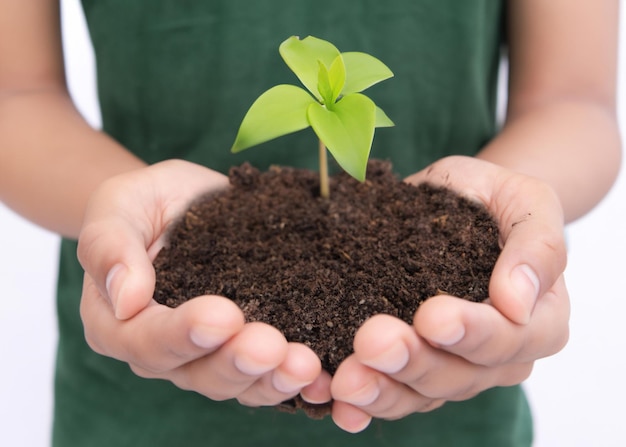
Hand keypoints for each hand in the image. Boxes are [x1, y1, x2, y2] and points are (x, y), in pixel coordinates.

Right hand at [77, 160, 328, 406]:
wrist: (181, 203)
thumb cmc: (143, 204)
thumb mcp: (118, 207)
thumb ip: (109, 246)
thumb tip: (125, 297)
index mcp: (120, 324)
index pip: (147, 341)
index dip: (185, 335)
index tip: (224, 316)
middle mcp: (164, 351)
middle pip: (198, 372)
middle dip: (238, 361)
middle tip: (273, 347)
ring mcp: (208, 355)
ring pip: (239, 382)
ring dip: (273, 378)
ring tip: (307, 365)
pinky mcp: (244, 348)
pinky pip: (268, 374)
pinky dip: (296, 380)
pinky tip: (325, 376)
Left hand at [329, 156, 569, 431]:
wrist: (458, 201)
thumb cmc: (496, 200)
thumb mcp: (527, 203)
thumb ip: (536, 246)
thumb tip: (517, 304)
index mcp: (537, 321)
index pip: (509, 339)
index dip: (471, 333)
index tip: (431, 317)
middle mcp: (497, 357)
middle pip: (458, 375)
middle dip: (414, 361)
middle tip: (372, 343)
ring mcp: (453, 367)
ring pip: (420, 393)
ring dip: (381, 389)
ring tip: (345, 379)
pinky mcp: (413, 368)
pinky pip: (391, 392)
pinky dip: (362, 402)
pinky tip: (335, 401)